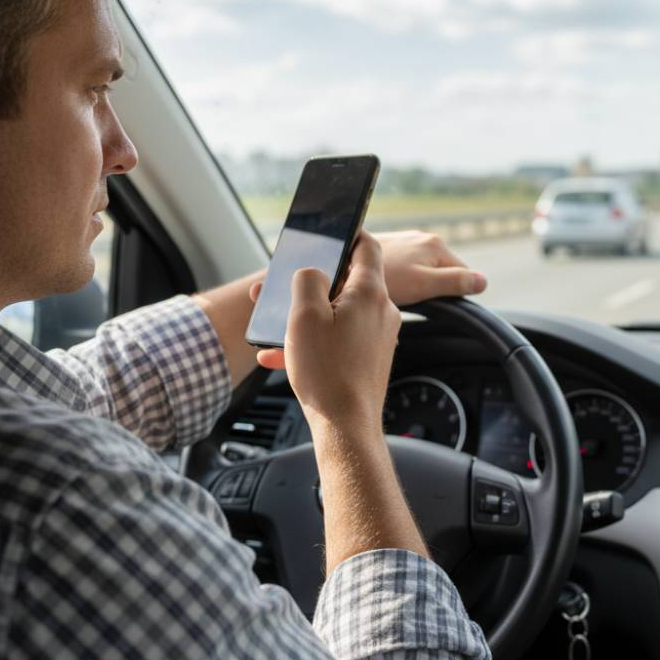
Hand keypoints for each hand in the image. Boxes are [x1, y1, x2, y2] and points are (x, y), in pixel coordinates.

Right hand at [250, 232, 399, 430]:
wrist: (344, 425)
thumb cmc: (326, 372)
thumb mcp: (304, 315)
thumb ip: (307, 280)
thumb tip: (312, 272)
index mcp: (370, 292)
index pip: (367, 247)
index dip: (348, 235)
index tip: (333, 233)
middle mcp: (382, 311)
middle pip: (348, 282)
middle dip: (313, 285)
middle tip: (285, 290)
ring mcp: (379, 336)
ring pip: (340, 314)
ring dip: (309, 317)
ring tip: (277, 328)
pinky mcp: (371, 357)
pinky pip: (341, 339)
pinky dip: (317, 342)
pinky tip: (286, 356)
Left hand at [373, 230, 486, 304]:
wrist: (340, 265)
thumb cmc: (382, 277)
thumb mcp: (422, 286)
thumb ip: (454, 282)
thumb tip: (483, 282)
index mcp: (436, 245)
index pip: (463, 275)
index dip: (453, 295)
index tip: (432, 304)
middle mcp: (423, 238)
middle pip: (442, 272)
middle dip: (432, 290)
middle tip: (411, 302)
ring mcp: (406, 242)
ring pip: (423, 272)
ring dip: (415, 286)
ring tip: (397, 294)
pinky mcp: (391, 248)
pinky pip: (406, 269)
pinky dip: (401, 281)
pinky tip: (387, 287)